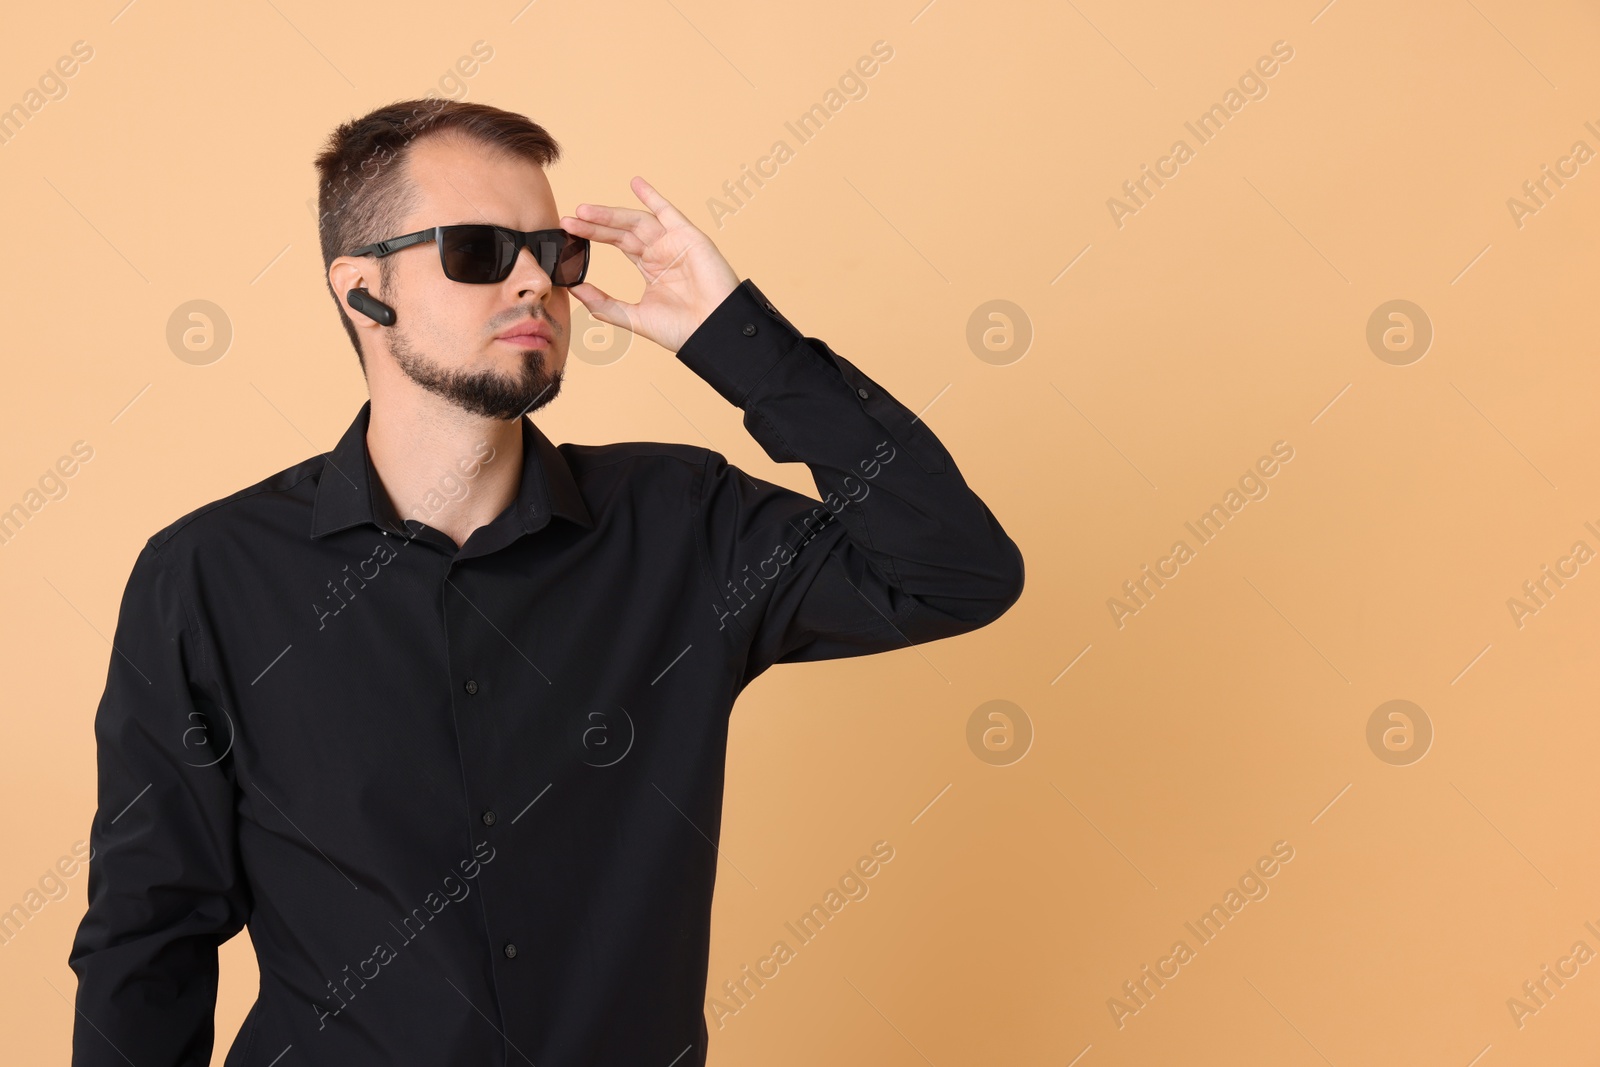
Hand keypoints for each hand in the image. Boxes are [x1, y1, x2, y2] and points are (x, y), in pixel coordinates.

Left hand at [560, 176, 739, 353]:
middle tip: (569, 220)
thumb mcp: (634, 317)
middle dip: (595, 224)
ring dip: (611, 214)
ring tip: (585, 211)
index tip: (568, 233)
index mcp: (651, 269)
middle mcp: (662, 252)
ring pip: (637, 220)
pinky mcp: (689, 237)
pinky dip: (652, 196)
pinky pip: (668, 211)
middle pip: (622, 231)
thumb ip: (604, 304)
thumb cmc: (682, 330)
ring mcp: (674, 243)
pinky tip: (635, 182)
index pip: (617, 244)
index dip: (593, 237)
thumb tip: (575, 290)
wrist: (712, 332)